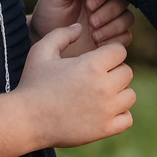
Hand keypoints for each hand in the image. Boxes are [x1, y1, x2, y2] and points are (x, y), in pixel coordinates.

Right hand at [12, 24, 137, 148]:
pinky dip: (119, 114)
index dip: (108, 51)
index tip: (96, 58)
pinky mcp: (106, 129)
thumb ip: (62, 34)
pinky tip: (102, 110)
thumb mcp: (41, 51)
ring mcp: (107, 110)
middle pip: (127, 72)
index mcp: (91, 65)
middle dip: (114, 71)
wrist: (27, 120)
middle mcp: (104, 87)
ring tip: (99, 93)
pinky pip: (127, 119)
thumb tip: (79, 27)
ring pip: (130, 95)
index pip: (119, 51)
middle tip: (95, 76)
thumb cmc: (32, 83)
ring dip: (118, 92)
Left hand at [32, 0, 133, 54]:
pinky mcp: (110, 40)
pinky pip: (125, 38)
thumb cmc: (49, 12)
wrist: (44, 38)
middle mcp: (104, 4)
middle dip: (109, 12)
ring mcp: (108, 22)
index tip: (88, 4)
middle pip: (123, 2)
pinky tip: (98, 44)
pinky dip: (115, 41)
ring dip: (113, 27)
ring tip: (94, 35)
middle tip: (91, 21)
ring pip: (127, 19)